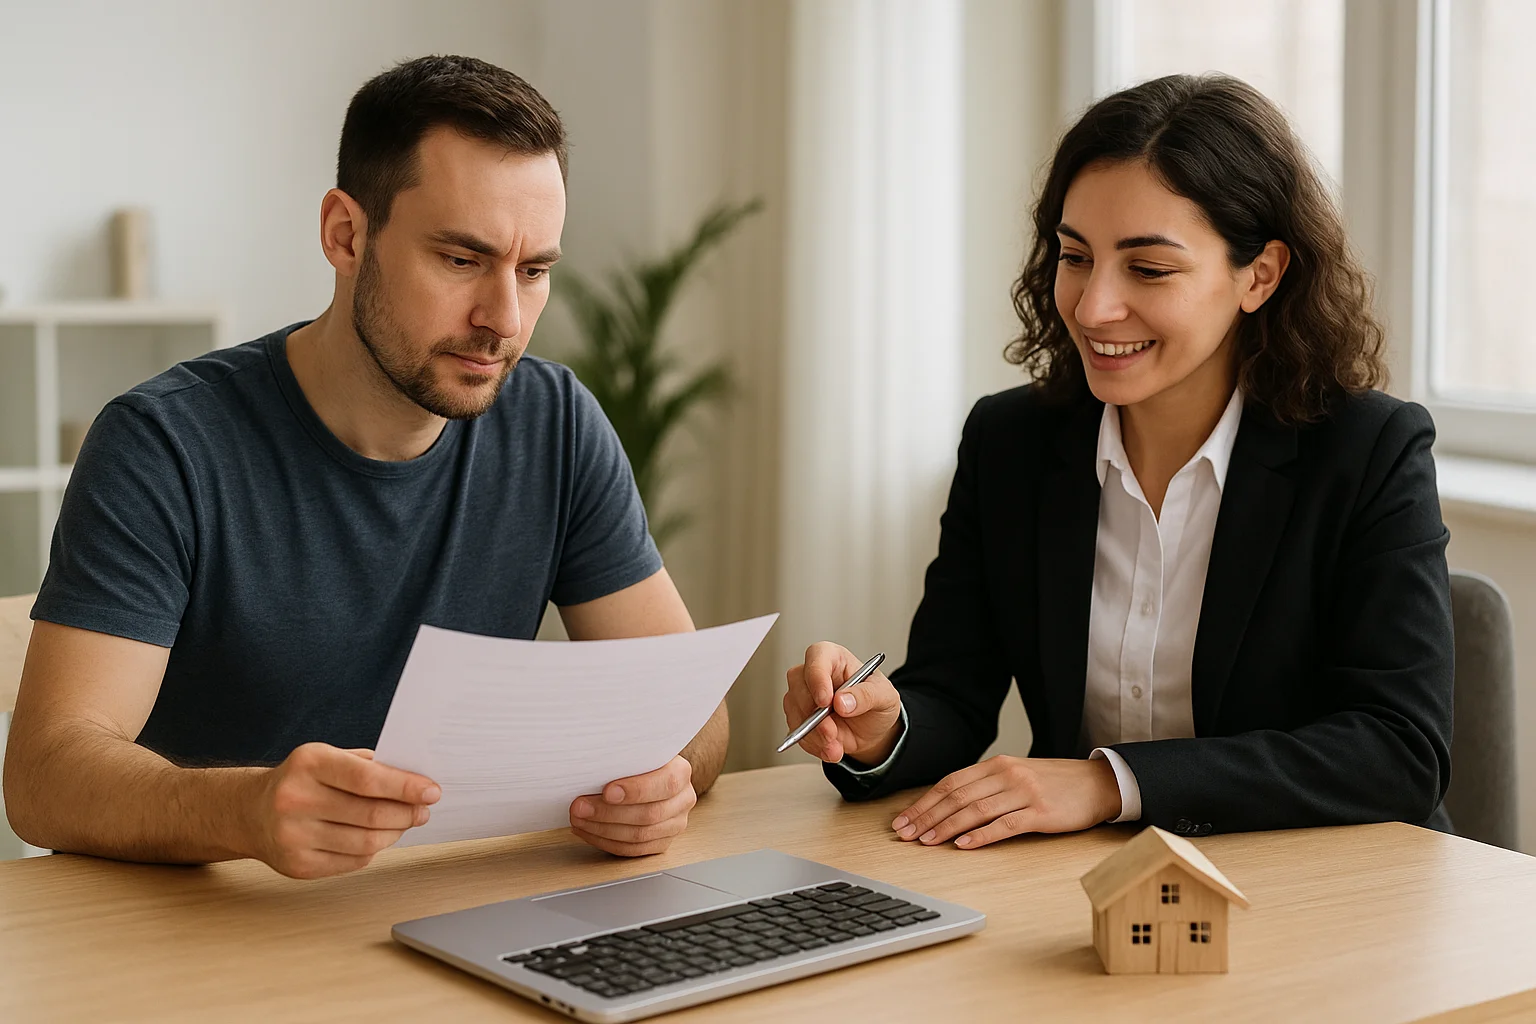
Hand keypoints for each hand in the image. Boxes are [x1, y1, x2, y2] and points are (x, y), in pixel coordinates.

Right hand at [248, 744, 439, 878]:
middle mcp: (296, 800)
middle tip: (423, 810)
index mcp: (308, 763)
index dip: (406, 787)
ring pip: (366, 842)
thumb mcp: (329, 757)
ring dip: (395, 833)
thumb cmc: (302, 781)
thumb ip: (370, 766)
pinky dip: (373, 850)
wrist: (251, 812)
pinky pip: (353, 861)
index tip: (432, 791)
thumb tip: (417, 781)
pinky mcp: (298, 866)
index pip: (368, 779)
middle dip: (407, 813)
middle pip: (371, 814)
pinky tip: (376, 838)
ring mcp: (294, 836)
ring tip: (404, 823)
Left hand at [570, 755, 696, 856]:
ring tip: (579, 819)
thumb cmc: (638, 760)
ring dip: (602, 829)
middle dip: (608, 813)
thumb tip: (592, 765)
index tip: (607, 792)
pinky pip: (633, 849)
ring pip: (639, 836)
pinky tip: (588, 831)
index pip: (665, 783)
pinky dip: (606, 842)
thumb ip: (622, 757)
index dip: (636, 790)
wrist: (649, 772)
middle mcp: (683, 799)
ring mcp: (675, 824)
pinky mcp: (662, 842)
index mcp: (681, 772)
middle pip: (649, 814)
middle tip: (580, 807)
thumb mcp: (635, 750)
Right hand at [783, 642, 902, 764]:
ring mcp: (803, 696)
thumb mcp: (885, 696)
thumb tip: (842, 701)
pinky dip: (813, 745)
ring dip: (813, 734)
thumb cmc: (877, 702)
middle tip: (831, 732)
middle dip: (814, 715)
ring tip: (836, 747)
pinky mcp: (798, 718)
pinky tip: (830, 749)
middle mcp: (814, 674)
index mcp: (834, 658)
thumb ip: (866, 695)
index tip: (825, 701)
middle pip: (799, 685)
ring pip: (794, 711)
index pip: (817, 657)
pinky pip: (797, 732)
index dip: (817, 678)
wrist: (872, 729)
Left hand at [891, 756, 1120, 849]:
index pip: (950, 783)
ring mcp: (1024, 793)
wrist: (1097, 783)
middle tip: (905, 834)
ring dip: (947, 827)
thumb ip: (986, 786)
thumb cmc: (1054, 783)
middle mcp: (1007, 775)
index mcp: (997, 765)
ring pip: (976, 810)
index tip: (904, 820)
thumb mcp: (1016, 776)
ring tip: (927, 842)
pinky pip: (1005, 824)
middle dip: (927, 816)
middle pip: (957, 796)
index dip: (924, 802)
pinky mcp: (1041, 812)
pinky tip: (965, 845)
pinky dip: (982, 835)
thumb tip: (949, 806)